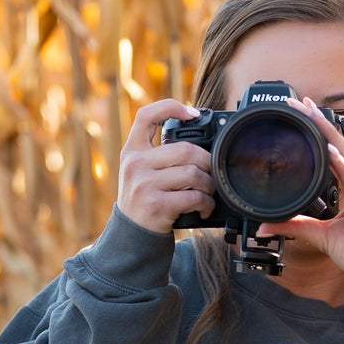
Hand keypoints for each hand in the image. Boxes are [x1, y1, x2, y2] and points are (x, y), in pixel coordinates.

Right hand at [115, 99, 213, 234]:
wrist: (132, 235)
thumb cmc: (144, 199)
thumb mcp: (140, 171)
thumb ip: (159, 153)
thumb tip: (199, 141)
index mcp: (132, 151)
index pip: (146, 116)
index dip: (171, 107)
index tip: (194, 114)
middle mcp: (135, 164)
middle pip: (185, 149)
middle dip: (207, 162)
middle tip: (211, 173)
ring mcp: (144, 184)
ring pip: (192, 173)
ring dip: (209, 185)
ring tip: (209, 193)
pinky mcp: (156, 205)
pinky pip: (193, 197)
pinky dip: (206, 203)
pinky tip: (204, 208)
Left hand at [271, 97, 343, 283]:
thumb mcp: (323, 237)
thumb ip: (297, 227)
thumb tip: (265, 225)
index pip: (334, 150)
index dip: (318, 130)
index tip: (298, 111)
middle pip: (340, 144)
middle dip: (319, 121)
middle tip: (298, 101)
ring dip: (330, 135)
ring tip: (311, 115)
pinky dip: (343, 167)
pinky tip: (331, 154)